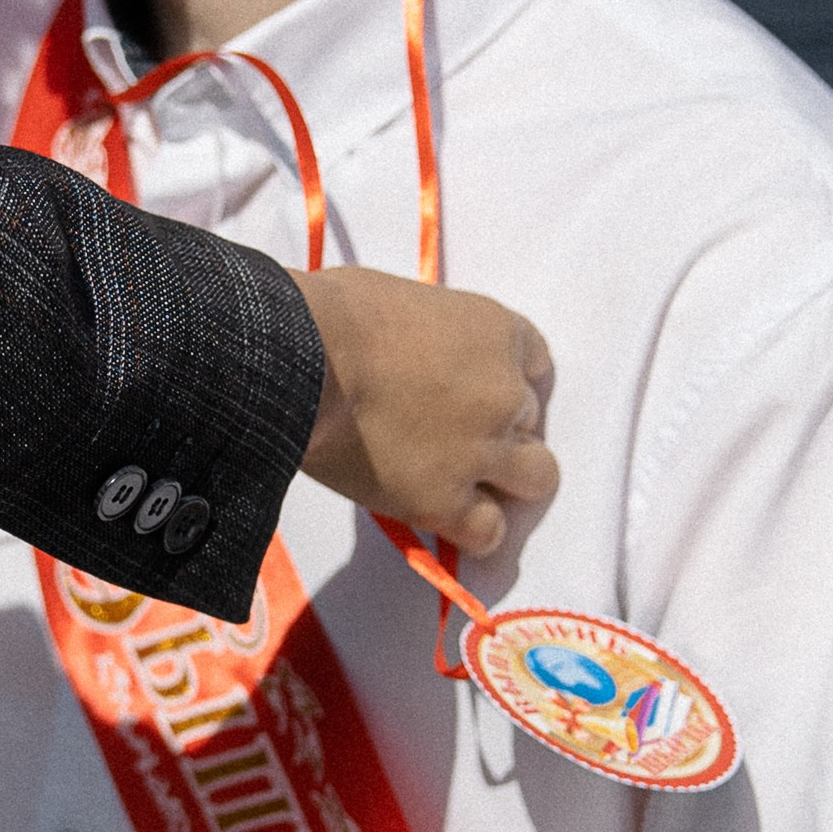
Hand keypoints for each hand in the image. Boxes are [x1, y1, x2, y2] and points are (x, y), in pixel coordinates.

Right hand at [292, 267, 555, 556]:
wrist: (297, 359)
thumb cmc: (329, 314)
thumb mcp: (397, 299)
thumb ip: (426, 335)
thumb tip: (408, 354)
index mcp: (494, 331)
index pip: (535, 364)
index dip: (506, 383)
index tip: (478, 394)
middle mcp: (504, 391)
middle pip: (532, 422)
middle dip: (499, 430)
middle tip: (451, 436)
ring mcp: (482, 450)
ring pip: (536, 478)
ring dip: (504, 480)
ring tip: (460, 482)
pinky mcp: (446, 500)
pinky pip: (487, 531)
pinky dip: (471, 530)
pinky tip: (441, 518)